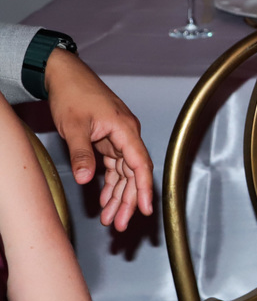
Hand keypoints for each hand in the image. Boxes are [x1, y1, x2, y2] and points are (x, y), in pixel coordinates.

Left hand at [43, 49, 153, 229]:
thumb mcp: (74, 127)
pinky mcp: (109, 140)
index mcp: (125, 130)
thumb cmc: (73, 94)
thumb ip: (82, 154)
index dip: (144, 188)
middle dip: (129, 200)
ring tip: (112, 219)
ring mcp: (118, 138)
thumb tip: (88, 180)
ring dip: (119, 196)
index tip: (146, 209)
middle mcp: (126, 135)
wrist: (65, 76)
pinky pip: (115, 167)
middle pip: (134, 174)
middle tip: (121, 224)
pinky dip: (110, 184)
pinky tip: (105, 200)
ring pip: (124, 173)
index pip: (140, 164)